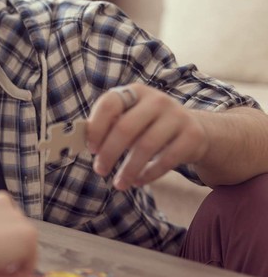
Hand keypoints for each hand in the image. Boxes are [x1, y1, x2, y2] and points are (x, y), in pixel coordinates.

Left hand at [86, 83, 208, 189]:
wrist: (193, 129)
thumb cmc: (148, 126)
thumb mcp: (129, 118)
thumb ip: (109, 126)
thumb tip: (83, 142)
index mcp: (135, 92)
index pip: (110, 104)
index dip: (97, 127)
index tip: (90, 148)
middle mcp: (157, 100)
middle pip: (126, 128)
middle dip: (109, 153)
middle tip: (100, 170)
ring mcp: (177, 116)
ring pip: (146, 146)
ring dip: (128, 169)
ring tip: (119, 184)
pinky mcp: (193, 135)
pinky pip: (167, 159)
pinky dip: (150, 174)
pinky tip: (138, 181)